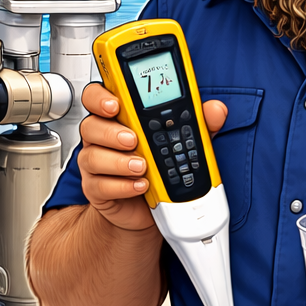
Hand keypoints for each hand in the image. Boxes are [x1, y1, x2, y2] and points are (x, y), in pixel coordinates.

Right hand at [77, 83, 227, 231]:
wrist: (150, 209)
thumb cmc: (160, 167)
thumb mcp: (185, 141)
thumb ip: (200, 123)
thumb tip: (215, 109)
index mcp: (120, 117)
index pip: (98, 97)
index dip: (101, 97)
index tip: (116, 103)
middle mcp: (103, 137)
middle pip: (90, 124)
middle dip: (110, 131)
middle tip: (133, 139)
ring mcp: (97, 163)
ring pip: (92, 155)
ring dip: (119, 161)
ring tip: (142, 166)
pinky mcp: (96, 189)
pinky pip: (100, 185)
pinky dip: (122, 185)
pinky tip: (140, 184)